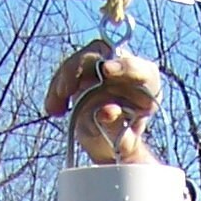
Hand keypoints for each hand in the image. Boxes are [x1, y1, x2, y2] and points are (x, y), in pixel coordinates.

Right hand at [44, 41, 161, 164]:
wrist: (110, 146)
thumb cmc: (122, 143)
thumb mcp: (123, 142)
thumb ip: (118, 129)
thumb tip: (107, 111)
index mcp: (146, 84)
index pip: (139, 67)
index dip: (124, 66)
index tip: (106, 71)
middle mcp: (125, 69)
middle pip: (102, 53)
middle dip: (80, 68)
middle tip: (66, 90)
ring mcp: (103, 67)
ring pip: (81, 60)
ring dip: (63, 80)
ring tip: (55, 106)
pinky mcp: (85, 72)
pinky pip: (67, 73)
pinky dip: (57, 89)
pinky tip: (53, 108)